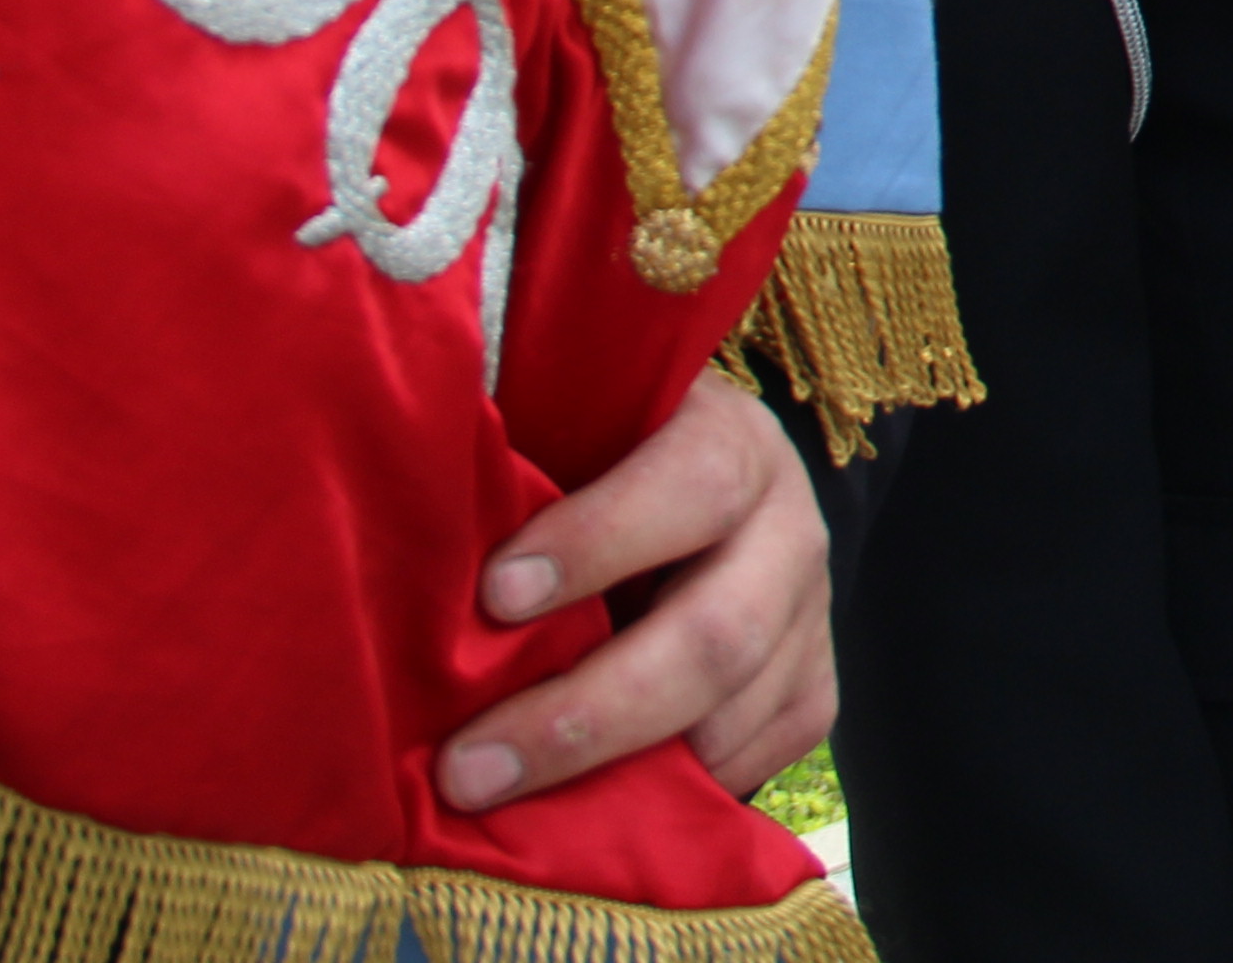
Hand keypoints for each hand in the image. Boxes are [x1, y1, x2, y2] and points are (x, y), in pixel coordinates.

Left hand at [440, 370, 833, 813]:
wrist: (689, 490)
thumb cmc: (594, 460)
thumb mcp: (569, 431)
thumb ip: (517, 469)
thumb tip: (418, 519)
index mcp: (729, 440)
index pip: (692, 485)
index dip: (600, 541)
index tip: (495, 593)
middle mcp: (789, 525)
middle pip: (718, 634)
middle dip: (588, 713)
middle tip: (470, 765)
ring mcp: (811, 611)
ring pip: (738, 710)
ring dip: (622, 771)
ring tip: (506, 800)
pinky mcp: (814, 682)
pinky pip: (767, 752)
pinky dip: (685, 787)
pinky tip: (604, 795)